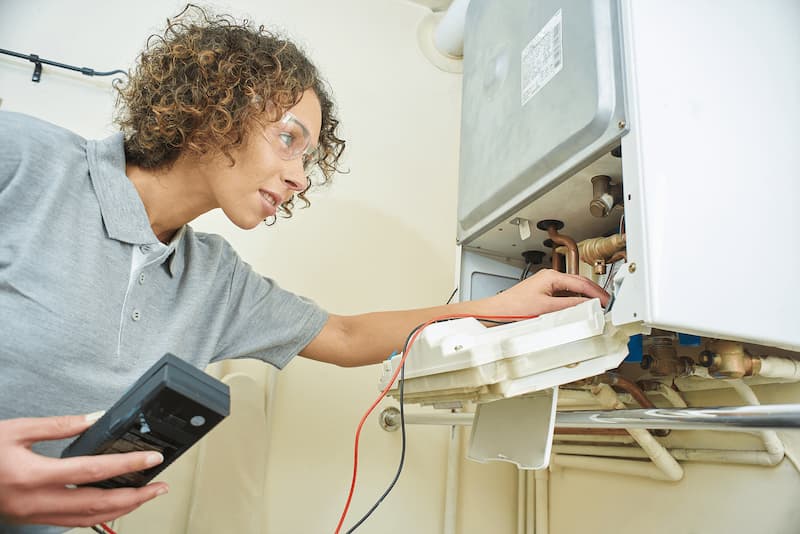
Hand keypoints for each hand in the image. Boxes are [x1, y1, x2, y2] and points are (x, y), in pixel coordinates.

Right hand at [0, 414, 167, 527]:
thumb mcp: (16, 430)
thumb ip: (59, 425)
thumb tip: (95, 418)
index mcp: (33, 475)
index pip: (93, 471)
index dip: (126, 465)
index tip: (152, 459)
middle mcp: (36, 501)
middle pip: (97, 505)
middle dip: (135, 497)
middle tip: (161, 486)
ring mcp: (34, 515)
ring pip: (87, 519)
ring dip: (122, 509)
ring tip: (146, 496)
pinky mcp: (32, 518)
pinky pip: (72, 522)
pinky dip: (98, 515)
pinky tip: (114, 505)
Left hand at [491, 268, 609, 315]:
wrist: (497, 312)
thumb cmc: (514, 307)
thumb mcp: (547, 308)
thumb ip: (570, 305)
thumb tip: (587, 304)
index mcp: (552, 277)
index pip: (581, 283)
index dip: (596, 293)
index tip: (606, 301)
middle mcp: (550, 277)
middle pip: (578, 283)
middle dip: (594, 293)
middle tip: (606, 303)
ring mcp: (546, 285)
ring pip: (572, 289)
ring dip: (585, 297)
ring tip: (596, 306)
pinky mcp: (543, 293)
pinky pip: (564, 295)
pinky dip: (574, 300)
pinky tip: (579, 308)